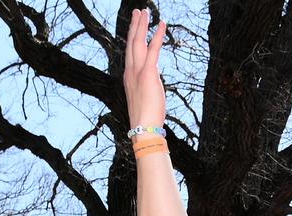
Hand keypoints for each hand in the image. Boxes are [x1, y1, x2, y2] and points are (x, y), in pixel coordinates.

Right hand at [123, 9, 166, 129]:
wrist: (143, 128)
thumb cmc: (146, 120)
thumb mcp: (145, 98)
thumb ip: (148, 85)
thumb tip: (153, 82)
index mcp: (129, 77)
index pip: (130, 53)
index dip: (133, 38)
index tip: (135, 27)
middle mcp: (130, 71)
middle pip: (131, 42)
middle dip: (135, 25)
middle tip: (138, 11)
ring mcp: (138, 71)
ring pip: (138, 41)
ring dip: (142, 24)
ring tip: (145, 11)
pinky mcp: (148, 73)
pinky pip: (154, 49)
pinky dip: (158, 35)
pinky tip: (162, 23)